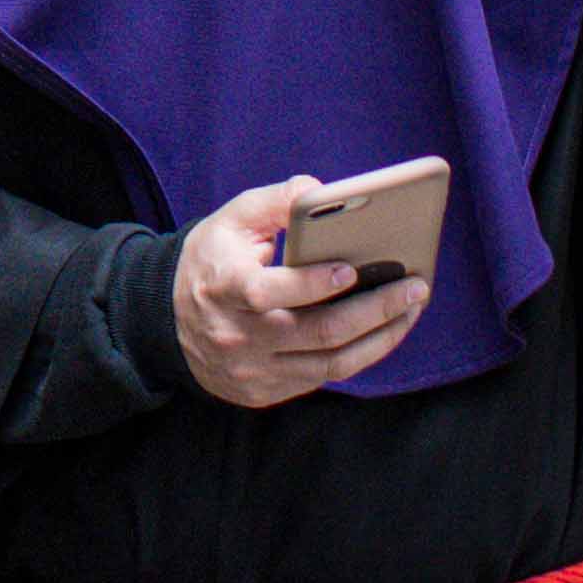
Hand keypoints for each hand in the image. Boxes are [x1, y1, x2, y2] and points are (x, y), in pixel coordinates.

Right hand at [172, 175, 429, 408]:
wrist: (165, 322)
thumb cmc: (210, 261)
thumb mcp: (230, 220)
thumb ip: (274, 201)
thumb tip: (321, 191)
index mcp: (225, 288)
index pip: (269, 293)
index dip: (312, 284)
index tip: (351, 268)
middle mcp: (240, 337)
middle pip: (318, 332)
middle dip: (375, 310)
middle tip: (416, 287)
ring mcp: (253, 371)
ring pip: (330, 364)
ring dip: (380, 338)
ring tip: (412, 309)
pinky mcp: (264, 392)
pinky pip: (321, 379)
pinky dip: (359, 356)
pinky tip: (383, 331)